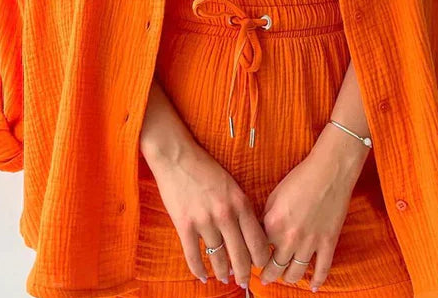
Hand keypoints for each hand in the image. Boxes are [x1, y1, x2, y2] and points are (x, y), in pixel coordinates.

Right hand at [145, 139, 271, 288]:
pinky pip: (193, 255)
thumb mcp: (232, 184)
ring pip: (218, 258)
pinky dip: (198, 270)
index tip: (260, 266)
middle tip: (245, 282)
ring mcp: (204, 221)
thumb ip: (241, 207)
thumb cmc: (205, 168)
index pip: (257, 240)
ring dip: (223, 272)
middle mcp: (225, 214)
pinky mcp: (184, 225)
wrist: (177, 156)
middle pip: (240, 255)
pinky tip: (202, 276)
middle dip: (244, 273)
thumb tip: (249, 232)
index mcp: (240, 202)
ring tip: (226, 279)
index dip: (260, 258)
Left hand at [257, 142, 362, 290]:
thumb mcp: (274, 195)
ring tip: (284, 278)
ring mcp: (310, 243)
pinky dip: (318, 281)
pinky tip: (313, 286)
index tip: (251, 261)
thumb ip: (266, 218)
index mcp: (273, 224)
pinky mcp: (328, 243)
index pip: (257, 251)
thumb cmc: (301, 177)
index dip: (254, 257)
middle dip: (267, 276)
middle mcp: (289, 238)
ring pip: (296, 274)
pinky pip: (322, 270)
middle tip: (264, 277)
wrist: (329, 170)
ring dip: (288, 279)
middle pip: (274, 269)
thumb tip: (260, 234)